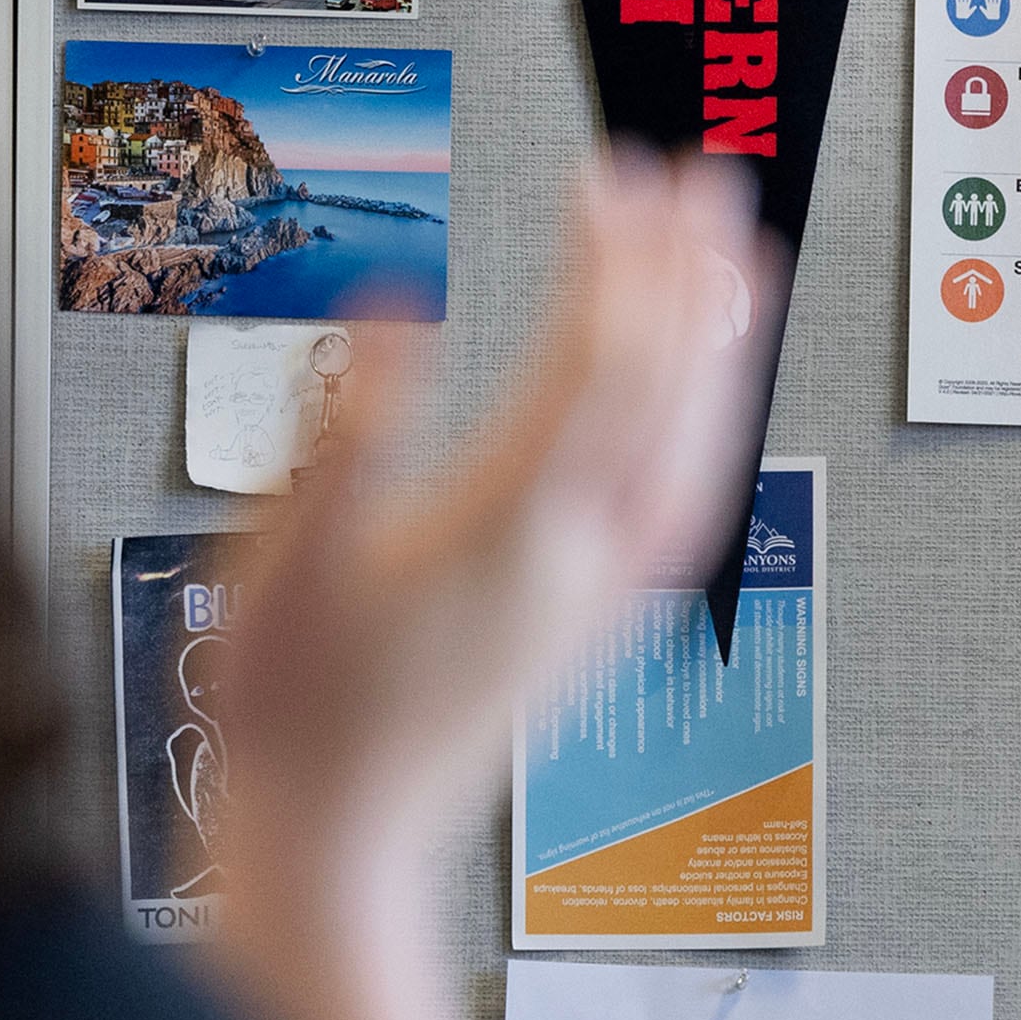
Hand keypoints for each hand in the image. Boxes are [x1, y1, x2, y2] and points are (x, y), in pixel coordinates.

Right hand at [206, 151, 779, 1019]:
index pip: (595, 364)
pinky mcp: (597, 626)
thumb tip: (394, 309)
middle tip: (704, 179)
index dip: (616, 262)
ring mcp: (598, 598)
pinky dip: (706, 432)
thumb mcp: (288, 551)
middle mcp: (576, 562)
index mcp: (507, 528)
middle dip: (690, 276)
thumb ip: (350, 424)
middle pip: (666, 395)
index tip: (612, 178)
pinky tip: (702, 405)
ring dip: (718, 348)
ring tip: (732, 266)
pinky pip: (685, 505)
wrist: (329, 840)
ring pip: (693, 453)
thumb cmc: (296, 707)